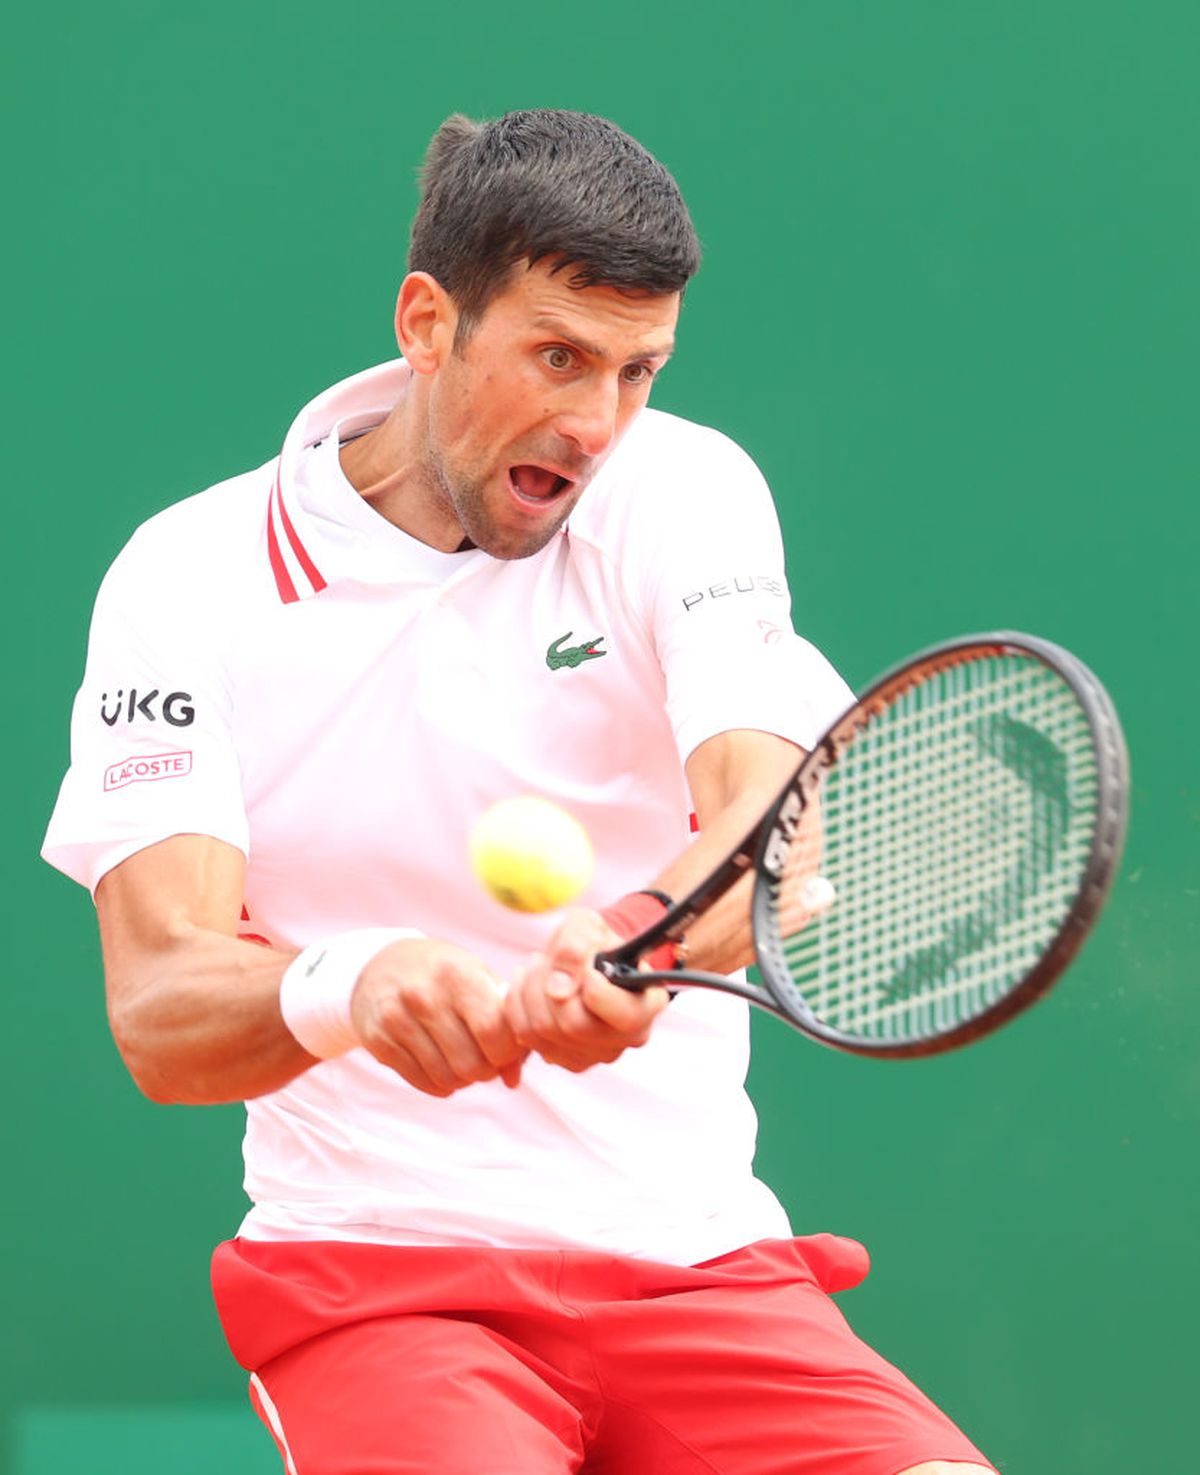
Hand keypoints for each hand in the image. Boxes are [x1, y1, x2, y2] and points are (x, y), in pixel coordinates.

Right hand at [350, 938, 526, 1096]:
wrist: (382, 963)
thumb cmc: (445, 973)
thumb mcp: (479, 980)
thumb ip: (505, 1024)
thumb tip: (512, 1080)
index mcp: (456, 974)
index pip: (493, 1031)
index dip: (508, 1051)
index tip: (507, 1048)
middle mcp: (424, 996)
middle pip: (471, 1063)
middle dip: (486, 1070)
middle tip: (486, 1059)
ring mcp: (396, 1019)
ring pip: (447, 1079)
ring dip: (463, 1080)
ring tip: (464, 1061)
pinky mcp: (378, 1041)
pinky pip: (422, 1083)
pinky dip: (439, 1084)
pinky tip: (442, 1065)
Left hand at [504, 910, 669, 1071]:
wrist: (580, 961)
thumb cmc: (592, 943)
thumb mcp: (587, 926)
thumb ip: (576, 946)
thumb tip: (558, 989)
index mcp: (647, 1004)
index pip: (626, 1015)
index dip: (597, 991)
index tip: (586, 969)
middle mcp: (627, 1037)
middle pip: (575, 1025)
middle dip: (549, 985)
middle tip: (547, 960)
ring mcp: (596, 1054)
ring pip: (544, 1032)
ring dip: (530, 992)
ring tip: (538, 969)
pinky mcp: (566, 1059)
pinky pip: (527, 1037)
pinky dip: (518, 1007)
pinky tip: (528, 987)